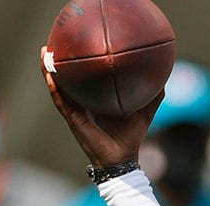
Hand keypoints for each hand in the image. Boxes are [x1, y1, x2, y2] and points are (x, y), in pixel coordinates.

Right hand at [39, 46, 161, 167]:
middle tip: (51, 44)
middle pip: (66, 78)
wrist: (122, 158)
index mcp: (96, 98)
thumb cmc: (131, 135)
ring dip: (49, 71)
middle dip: (57, 62)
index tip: (74, 43)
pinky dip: (56, 89)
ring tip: (44, 54)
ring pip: (58, 87)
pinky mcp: (74, 120)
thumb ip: (153, 94)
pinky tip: (51, 77)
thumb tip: (164, 75)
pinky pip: (62, 102)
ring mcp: (76, 111)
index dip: (78, 61)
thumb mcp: (145, 110)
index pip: (84, 77)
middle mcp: (83, 102)